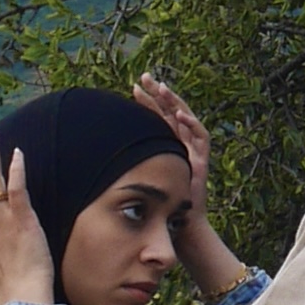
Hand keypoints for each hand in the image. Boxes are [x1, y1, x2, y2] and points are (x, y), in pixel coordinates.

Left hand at [134, 74, 211, 219]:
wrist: (179, 226)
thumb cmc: (158, 205)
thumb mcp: (139, 176)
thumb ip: (127, 163)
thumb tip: (103, 147)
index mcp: (166, 146)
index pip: (158, 117)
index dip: (147, 101)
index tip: (133, 88)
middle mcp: (181, 145)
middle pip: (172, 112)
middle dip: (160, 94)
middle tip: (146, 77)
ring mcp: (193, 152)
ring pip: (187, 119)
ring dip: (175, 103)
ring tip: (164, 89)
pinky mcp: (202, 162)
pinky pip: (201, 138)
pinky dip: (191, 124)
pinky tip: (179, 115)